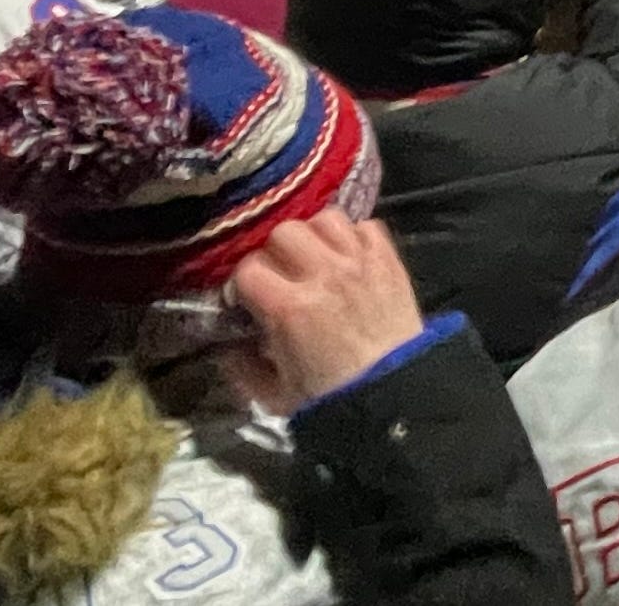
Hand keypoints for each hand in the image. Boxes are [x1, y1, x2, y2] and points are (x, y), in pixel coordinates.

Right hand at [223, 215, 426, 411]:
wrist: (393, 395)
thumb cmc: (332, 398)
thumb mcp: (273, 394)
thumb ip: (241, 368)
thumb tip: (225, 344)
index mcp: (290, 307)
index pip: (248, 267)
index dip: (242, 281)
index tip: (247, 296)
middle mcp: (323, 275)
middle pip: (284, 232)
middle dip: (274, 252)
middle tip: (280, 274)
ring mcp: (359, 262)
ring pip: (325, 219)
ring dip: (314, 235)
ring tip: (314, 258)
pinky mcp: (388, 260)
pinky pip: (366, 225)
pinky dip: (354, 235)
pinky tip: (348, 256)